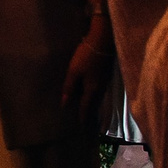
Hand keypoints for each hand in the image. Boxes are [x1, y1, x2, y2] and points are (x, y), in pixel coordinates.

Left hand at [60, 13, 115, 131]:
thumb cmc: (86, 56)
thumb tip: (64, 104)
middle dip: (86, 111)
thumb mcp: (74, 71)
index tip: (79, 127)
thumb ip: (69, 87)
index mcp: (92, 88)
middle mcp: (99, 87)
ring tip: (83, 109)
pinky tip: (86, 92)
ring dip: (88, 102)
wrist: (102, 39)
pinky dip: (90, 93)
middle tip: (82, 121)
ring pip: (94, 95)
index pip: (85, 106)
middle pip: (92, 102)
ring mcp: (102, 80)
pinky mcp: (102, 73)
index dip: (81, 116)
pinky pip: (95, 87)